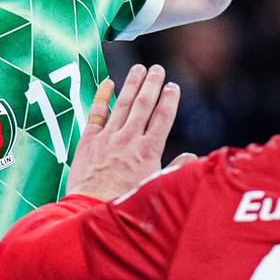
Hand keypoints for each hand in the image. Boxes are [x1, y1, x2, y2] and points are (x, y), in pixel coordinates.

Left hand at [67, 64, 193, 199]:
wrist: (91, 210)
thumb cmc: (126, 203)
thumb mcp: (156, 188)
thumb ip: (174, 169)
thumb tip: (190, 157)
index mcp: (148, 151)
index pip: (162, 118)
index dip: (169, 100)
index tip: (173, 86)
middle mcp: (129, 139)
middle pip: (143, 105)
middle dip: (152, 84)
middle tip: (157, 69)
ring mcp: (107, 137)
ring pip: (122, 104)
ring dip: (132, 84)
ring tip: (139, 69)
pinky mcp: (88, 140)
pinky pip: (96, 113)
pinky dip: (102, 96)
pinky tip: (108, 83)